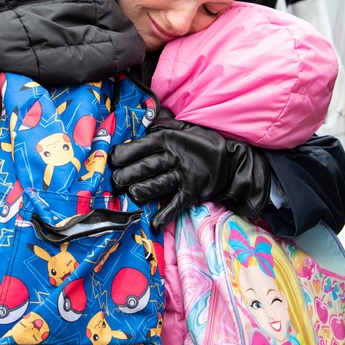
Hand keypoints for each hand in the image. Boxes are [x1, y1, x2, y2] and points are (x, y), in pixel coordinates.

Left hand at [109, 114, 270, 231]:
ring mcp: (184, 176)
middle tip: (115, 181)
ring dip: (142, 190)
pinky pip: (176, 205)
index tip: (112, 159)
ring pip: (158, 185)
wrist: (233, 161)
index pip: (142, 145)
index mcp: (169, 140)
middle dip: (127, 174)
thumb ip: (164, 125)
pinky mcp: (193, 193)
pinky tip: (154, 223)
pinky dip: (165, 215)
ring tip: (131, 193)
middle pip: (146, 166)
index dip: (125, 153)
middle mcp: (175, 157)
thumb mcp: (185, 128)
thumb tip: (146, 121)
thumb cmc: (204, 143)